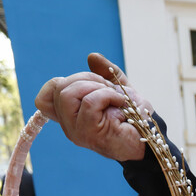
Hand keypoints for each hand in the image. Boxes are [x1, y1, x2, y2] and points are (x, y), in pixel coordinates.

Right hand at [34, 53, 150, 161]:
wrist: (152, 138)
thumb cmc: (135, 117)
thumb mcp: (118, 89)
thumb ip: (104, 73)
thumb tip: (92, 56)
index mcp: (70, 116)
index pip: (44, 98)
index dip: (61, 83)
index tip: (89, 85)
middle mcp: (68, 125)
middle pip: (59, 88)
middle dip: (87, 79)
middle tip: (108, 89)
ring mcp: (76, 131)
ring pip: (68, 93)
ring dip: (96, 87)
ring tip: (114, 96)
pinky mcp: (88, 133)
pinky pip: (89, 102)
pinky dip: (108, 95)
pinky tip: (121, 103)